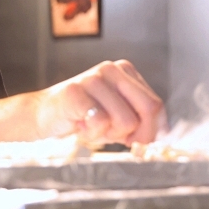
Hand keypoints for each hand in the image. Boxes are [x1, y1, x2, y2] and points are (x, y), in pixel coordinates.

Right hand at [34, 60, 167, 144]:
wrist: (43, 116)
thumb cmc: (83, 117)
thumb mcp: (117, 115)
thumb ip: (141, 119)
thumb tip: (164, 134)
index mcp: (125, 70)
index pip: (156, 104)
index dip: (149, 130)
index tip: (133, 138)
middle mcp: (111, 69)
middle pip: (149, 109)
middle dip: (136, 133)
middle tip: (114, 135)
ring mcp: (92, 78)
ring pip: (126, 120)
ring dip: (108, 134)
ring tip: (91, 125)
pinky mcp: (75, 91)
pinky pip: (100, 122)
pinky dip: (91, 133)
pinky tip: (79, 125)